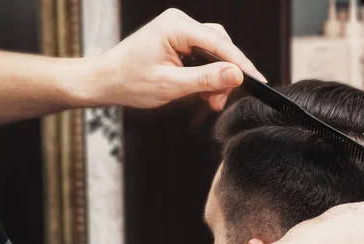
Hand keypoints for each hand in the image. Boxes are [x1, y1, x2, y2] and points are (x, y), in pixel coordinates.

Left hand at [90, 8, 265, 110]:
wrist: (105, 81)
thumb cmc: (130, 82)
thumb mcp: (172, 85)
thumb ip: (206, 79)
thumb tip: (236, 75)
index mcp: (176, 27)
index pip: (219, 44)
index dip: (240, 64)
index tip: (257, 80)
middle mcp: (179, 22)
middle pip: (219, 46)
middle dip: (224, 75)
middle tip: (219, 101)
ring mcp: (178, 29)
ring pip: (213, 52)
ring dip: (216, 77)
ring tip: (210, 100)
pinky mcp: (177, 39)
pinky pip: (202, 54)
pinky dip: (206, 74)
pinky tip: (203, 91)